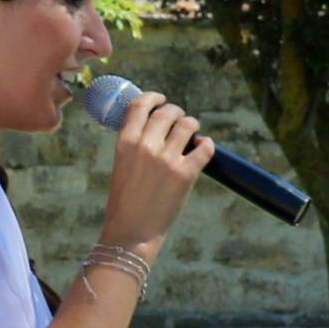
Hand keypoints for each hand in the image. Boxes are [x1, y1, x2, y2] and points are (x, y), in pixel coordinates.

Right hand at [95, 87, 213, 248]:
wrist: (133, 230)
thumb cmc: (126, 199)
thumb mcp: (122, 164)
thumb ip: (135, 143)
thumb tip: (154, 125)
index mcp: (125, 141)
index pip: (140, 105)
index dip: (153, 97)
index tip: (161, 99)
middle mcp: (146, 146)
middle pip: (167, 113)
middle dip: (176, 112)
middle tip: (180, 120)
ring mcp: (167, 159)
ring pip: (188, 125)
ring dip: (193, 126)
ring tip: (193, 134)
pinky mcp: (186, 173)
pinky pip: (205, 147)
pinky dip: (207, 144)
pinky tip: (204, 147)